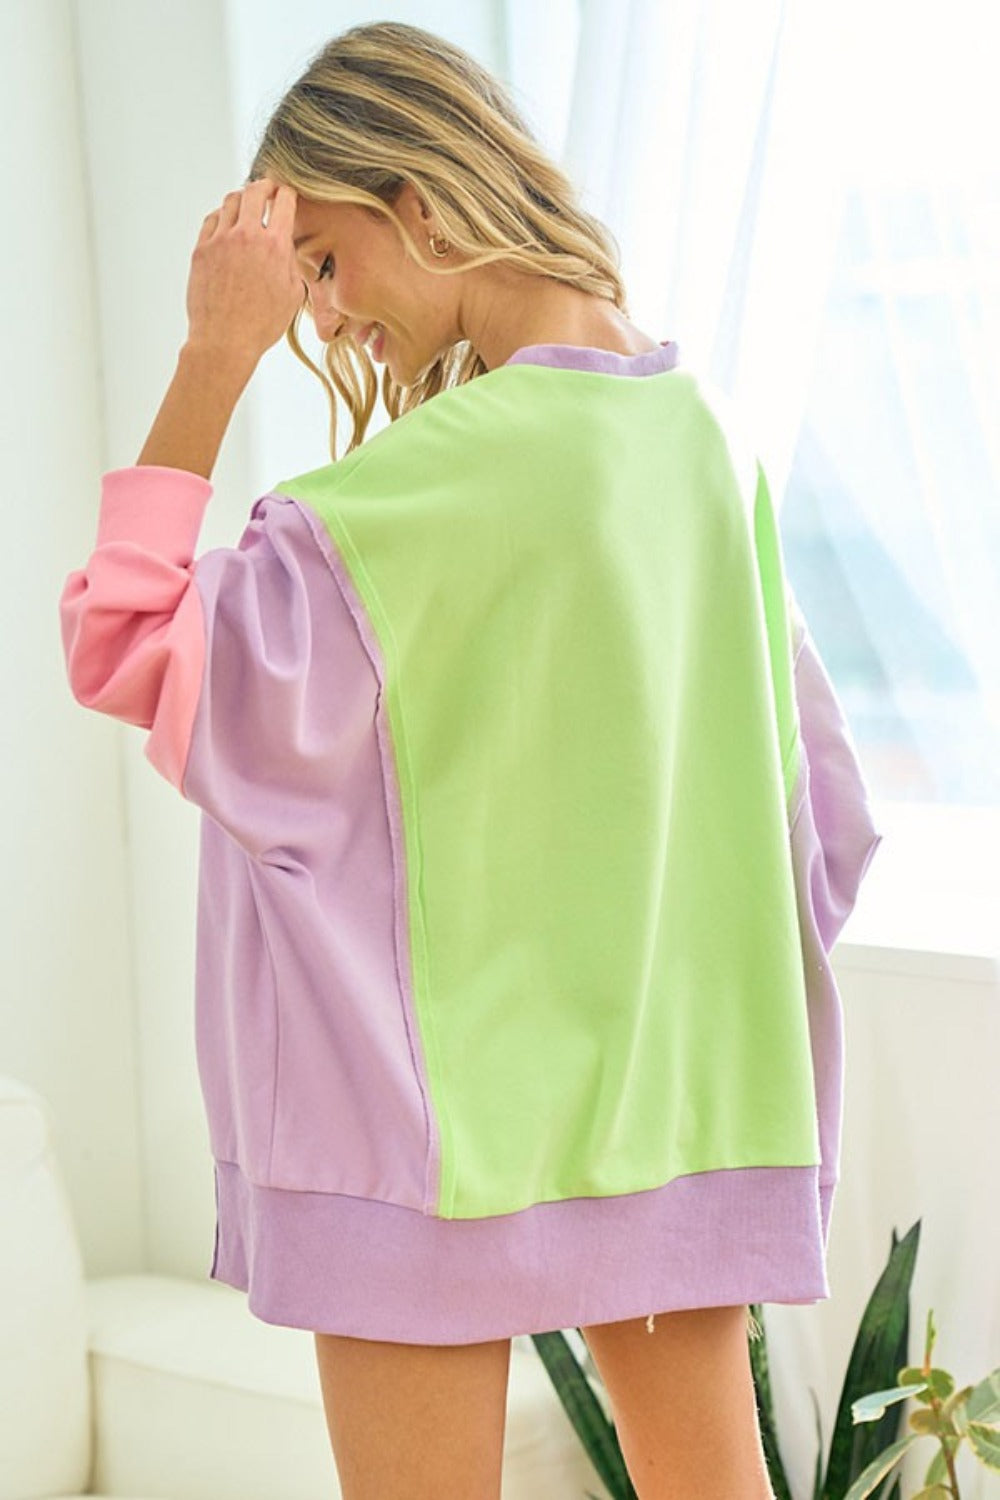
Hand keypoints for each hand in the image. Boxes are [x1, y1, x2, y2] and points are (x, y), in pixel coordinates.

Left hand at [185, 178, 304, 369]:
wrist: (225, 340)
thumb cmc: (261, 325)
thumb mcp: (292, 295)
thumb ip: (290, 263)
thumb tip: (285, 247)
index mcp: (274, 245)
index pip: (283, 201)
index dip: (287, 193)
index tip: (286, 195)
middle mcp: (246, 236)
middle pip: (254, 191)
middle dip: (264, 186)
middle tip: (267, 188)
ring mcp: (220, 240)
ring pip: (230, 202)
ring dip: (241, 198)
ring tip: (245, 204)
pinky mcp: (201, 250)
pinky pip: (211, 220)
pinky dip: (221, 216)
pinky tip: (225, 223)